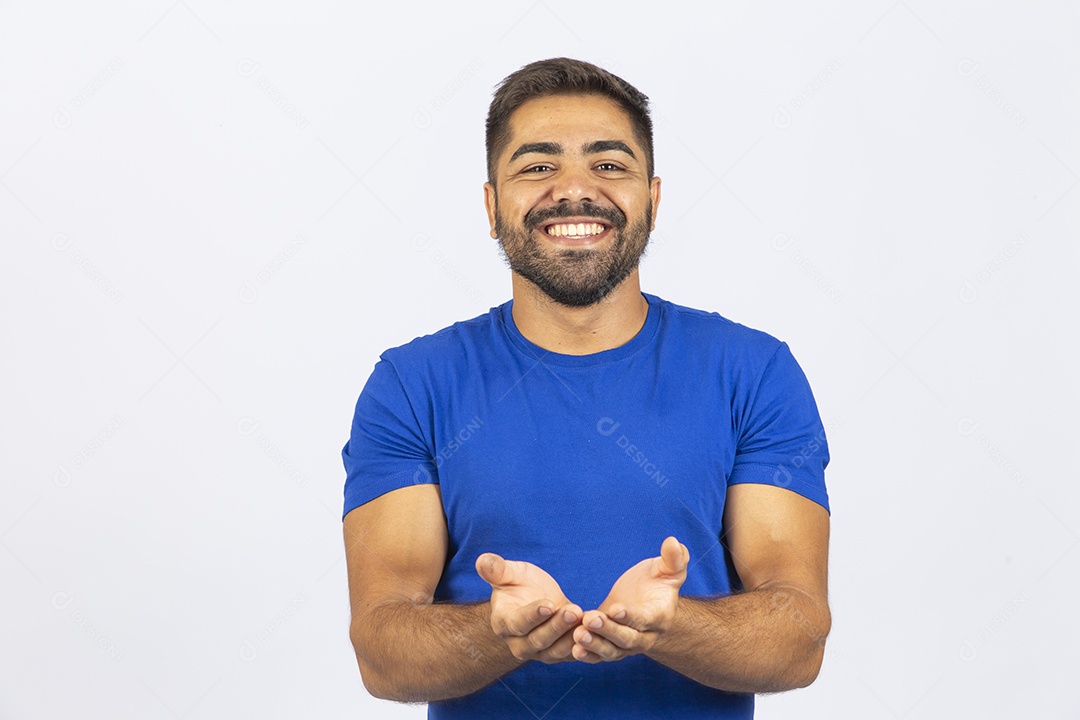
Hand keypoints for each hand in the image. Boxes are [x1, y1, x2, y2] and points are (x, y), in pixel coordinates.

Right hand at [476, 553, 582, 663]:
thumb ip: (497, 570)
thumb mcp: (511, 573)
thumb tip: (481, 560)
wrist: (537, 599)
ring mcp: (539, 652)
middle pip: (538, 640)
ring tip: (586, 620)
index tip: (548, 604)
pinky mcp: (558, 654)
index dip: (532, 616)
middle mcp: (519, 643)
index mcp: (504, 623)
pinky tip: (596, 632)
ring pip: (555, 651)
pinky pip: (571, 655)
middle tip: (573, 610)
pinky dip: (584, 647)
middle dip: (556, 626)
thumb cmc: (520, 584)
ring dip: (571, 638)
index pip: (517, 623)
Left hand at [572, 536, 689, 663]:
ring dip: (595, 645)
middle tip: (590, 619)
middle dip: (608, 630)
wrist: (647, 602)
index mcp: (659, 616)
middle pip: (627, 638)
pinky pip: (600, 656)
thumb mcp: (667, 569)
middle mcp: (646, 637)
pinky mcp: (612, 648)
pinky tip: (574, 650)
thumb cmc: (656, 582)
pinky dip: (588, 655)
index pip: (645, 619)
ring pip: (613, 651)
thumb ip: (673, 558)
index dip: (631, 616)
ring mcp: (628, 646)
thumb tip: (673, 541)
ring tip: (578, 635)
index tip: (615, 609)